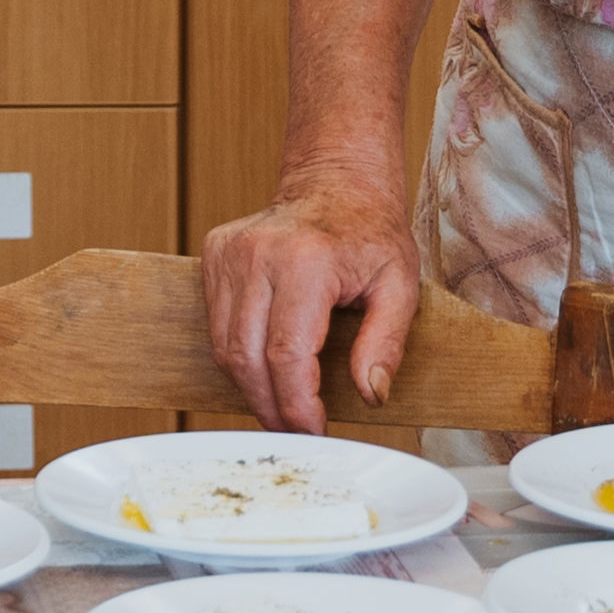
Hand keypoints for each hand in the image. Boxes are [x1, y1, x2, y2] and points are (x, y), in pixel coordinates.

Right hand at [201, 176, 423, 434]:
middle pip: (247, 358)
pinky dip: (238, 356)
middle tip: (296, 432)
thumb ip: (386, 342)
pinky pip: (216, 325)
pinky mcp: (213, 255)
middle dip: (270, 407)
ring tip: (281, 407)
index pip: (287, 354)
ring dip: (251, 388)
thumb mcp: (400, 286)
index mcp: (306, 261)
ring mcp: (229, 254)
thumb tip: (370, 394)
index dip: (297, 404)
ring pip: (224, 347)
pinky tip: (265, 367)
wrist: (336, 180)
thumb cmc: (370, 233)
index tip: (314, 430)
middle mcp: (258, 254)